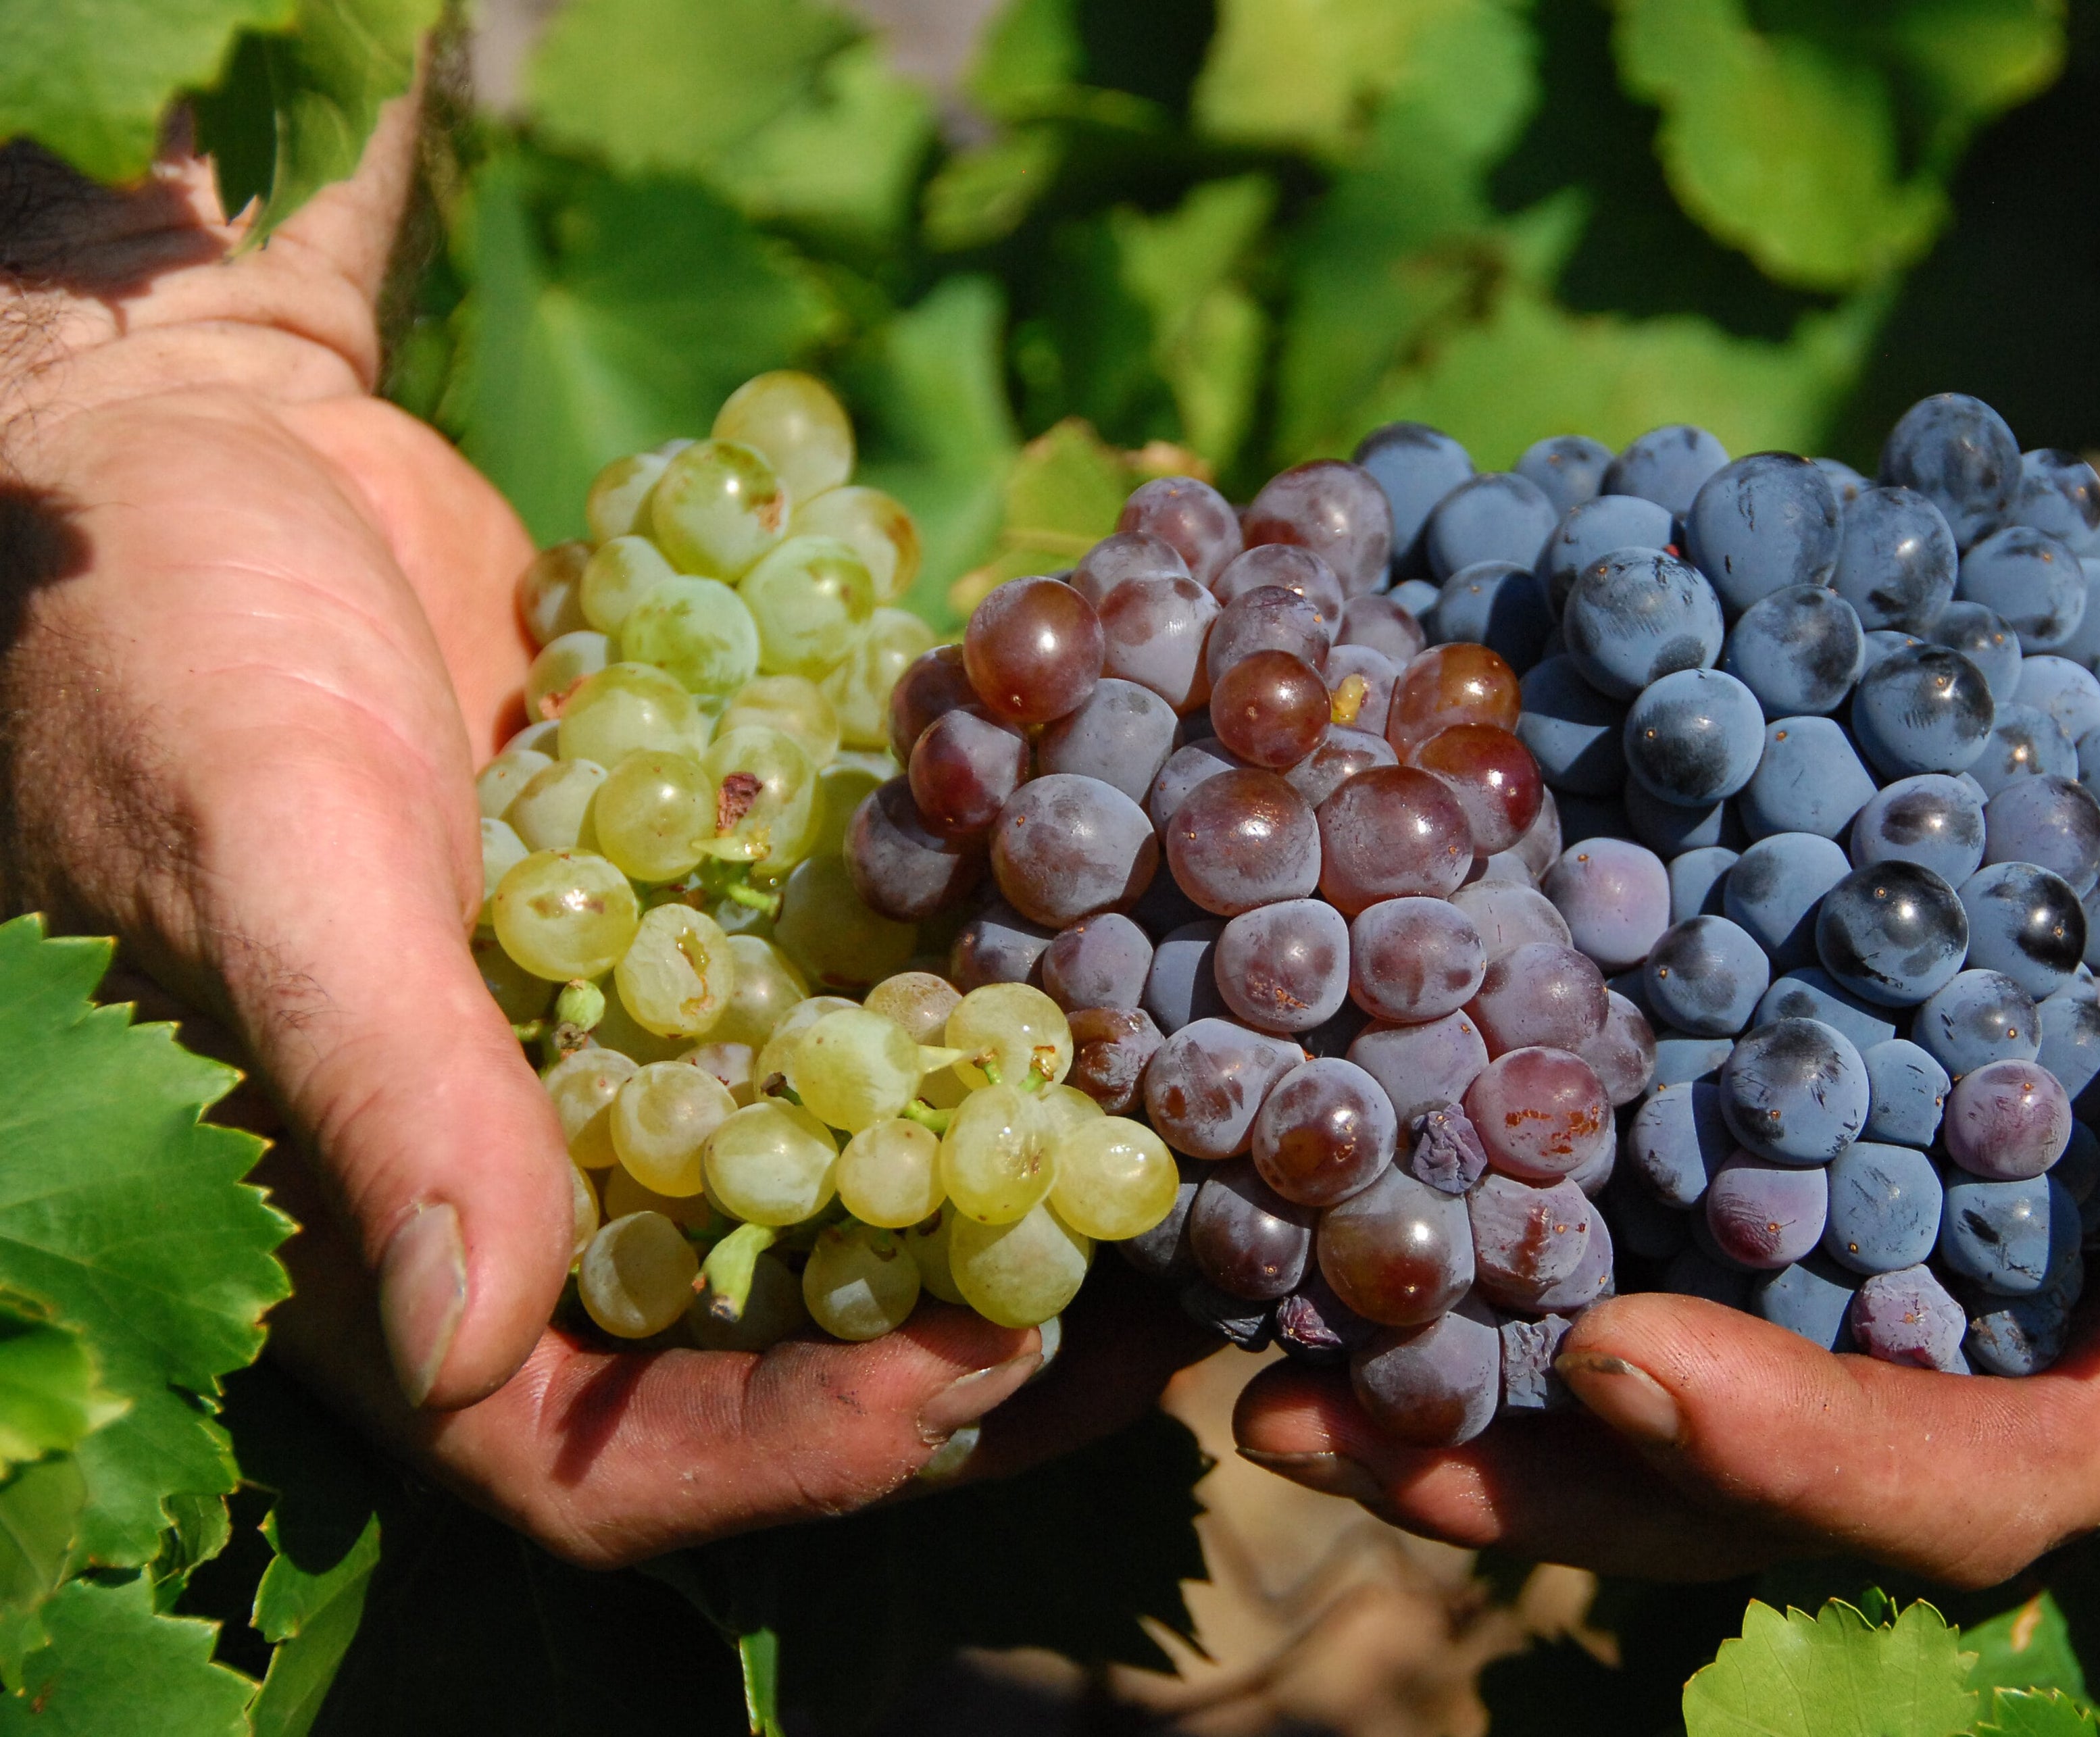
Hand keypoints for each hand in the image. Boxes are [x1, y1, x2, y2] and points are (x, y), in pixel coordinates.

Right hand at [0, 109, 1203, 1566]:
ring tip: (1193, 1165)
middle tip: (1176, 1312)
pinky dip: (969, 1015)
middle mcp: (525, 1169)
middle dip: (970, 1347)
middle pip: (768, 1346)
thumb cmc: (167, 647)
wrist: (213, 446)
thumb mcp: (273, 852)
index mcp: (386, 1230)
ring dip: (1011, 1194)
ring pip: (838, 1184)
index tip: (984, 1368)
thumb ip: (381, 1085)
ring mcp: (621, 1045)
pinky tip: (1119, 972)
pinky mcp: (692, 919)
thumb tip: (470, 1350)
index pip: (597, 1454)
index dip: (792, 1448)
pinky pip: (845, 1007)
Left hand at [1235, 585, 2099, 1579]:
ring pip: (1688, 1358)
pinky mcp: (1842, 1102)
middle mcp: (2042, 1305)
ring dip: (1470, 1372)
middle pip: (1782, 1466)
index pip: (2013, 1472)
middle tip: (1306, 1420)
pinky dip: (1515, 1190)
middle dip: (1552, 1471)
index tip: (1609, 1358)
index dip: (1815, 1455)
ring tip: (1255, 1342)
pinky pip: (1669, 1192)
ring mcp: (1925, 1217)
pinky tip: (1354, 1150)